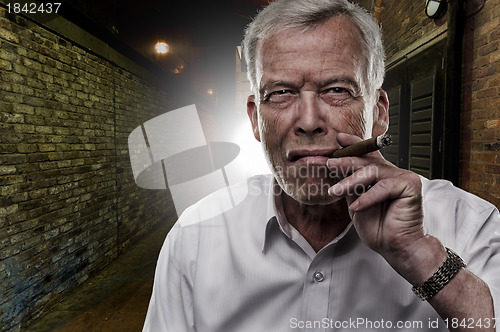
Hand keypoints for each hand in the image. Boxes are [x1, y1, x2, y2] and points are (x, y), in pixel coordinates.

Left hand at [327, 133, 444, 283]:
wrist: (396, 248)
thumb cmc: (379, 228)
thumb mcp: (356, 203)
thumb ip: (350, 186)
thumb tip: (332, 168)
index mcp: (381, 175)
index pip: (366, 155)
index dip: (353, 144)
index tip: (338, 139)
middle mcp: (393, 173)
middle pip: (366, 161)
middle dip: (344, 161)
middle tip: (328, 163)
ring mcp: (403, 178)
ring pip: (372, 172)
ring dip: (350, 181)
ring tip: (335, 191)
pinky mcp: (410, 186)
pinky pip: (383, 187)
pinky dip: (367, 197)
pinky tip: (356, 206)